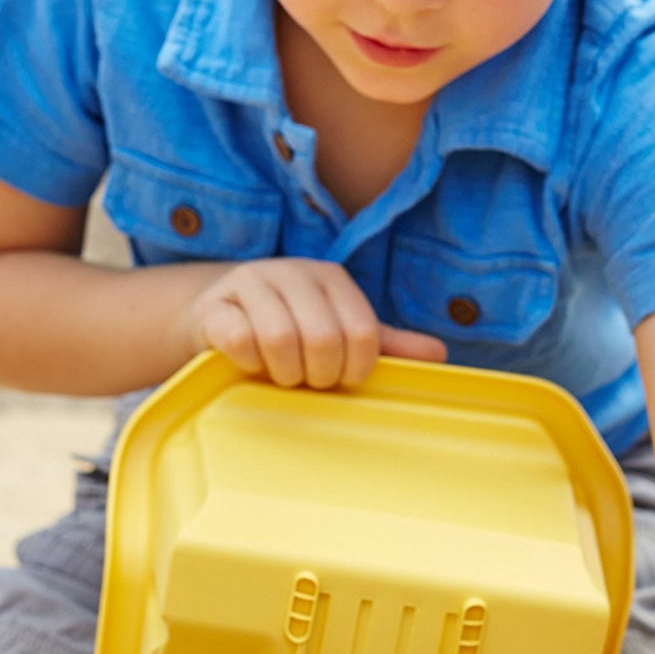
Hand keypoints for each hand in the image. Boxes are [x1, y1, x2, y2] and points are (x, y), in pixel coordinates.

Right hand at [189, 257, 445, 387]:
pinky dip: (249, 364)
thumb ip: (385, 343)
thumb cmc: (291, 327)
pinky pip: (239, 341)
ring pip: (280, 340)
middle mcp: (293, 272)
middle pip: (323, 338)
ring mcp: (251, 284)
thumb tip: (440, 356)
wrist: (220, 313)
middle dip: (319, 374)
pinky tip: (251, 364)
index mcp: (332, 278)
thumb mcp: (339, 330)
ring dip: (284, 374)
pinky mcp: (215, 305)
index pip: (362, 332)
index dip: (356, 369)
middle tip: (309, 381)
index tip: (343, 379)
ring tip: (283, 376)